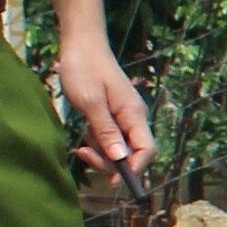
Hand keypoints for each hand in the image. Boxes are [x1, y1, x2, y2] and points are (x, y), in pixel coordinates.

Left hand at [55, 36, 155, 182]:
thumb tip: (120, 158)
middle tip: (84, 153)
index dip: (134, 169)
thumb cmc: (84, 68)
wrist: (80, 44)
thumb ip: (106, 131)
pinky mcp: (112, 115)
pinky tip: (84, 130)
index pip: (146, 150)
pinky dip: (97, 141)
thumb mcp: (91, 102)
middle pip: (132, 153)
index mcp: (133, 114)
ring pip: (119, 148)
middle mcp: (133, 118)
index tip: (114, 181)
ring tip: (81, 140)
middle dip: (110, 162)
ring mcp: (123, 117)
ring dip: (100, 151)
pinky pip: (109, 138)